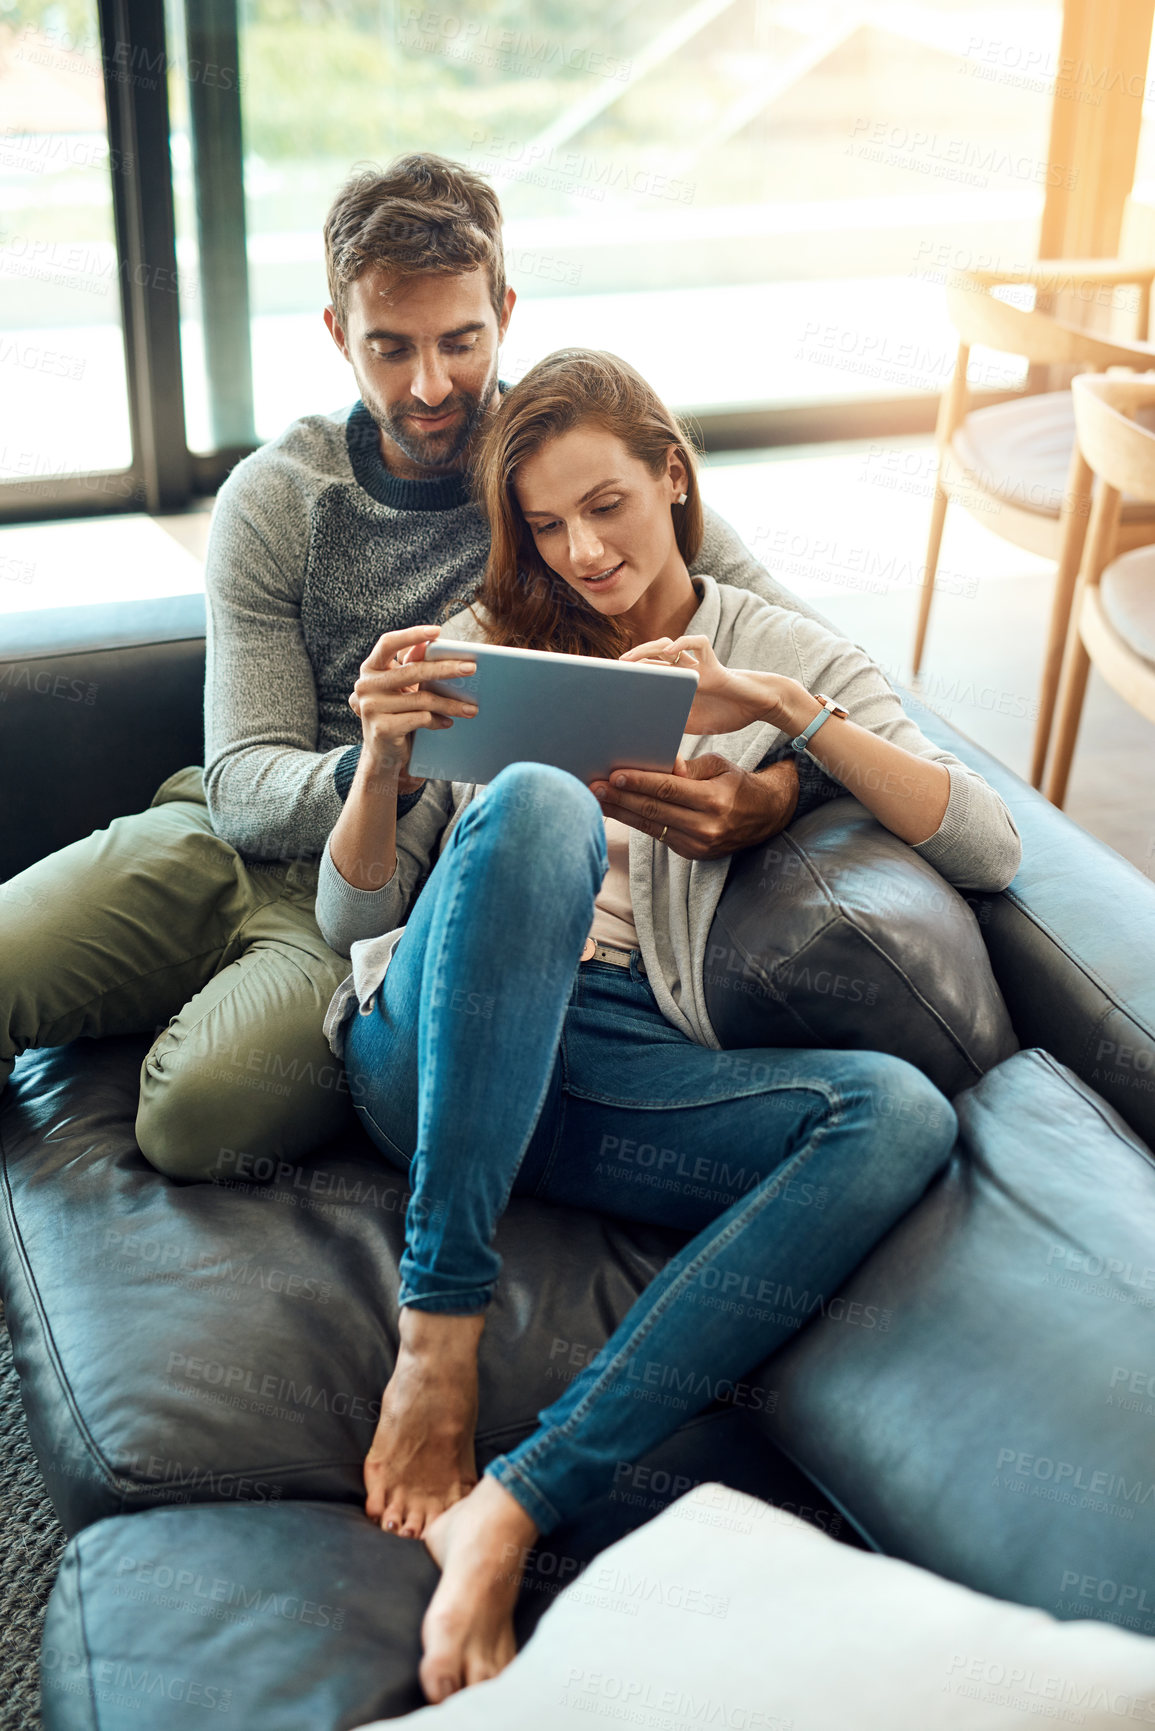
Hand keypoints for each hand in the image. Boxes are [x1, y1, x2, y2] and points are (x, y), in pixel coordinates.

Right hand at [348, 625, 476, 783]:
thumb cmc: (397, 714)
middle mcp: (365, 686)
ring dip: (451, 704)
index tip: (437, 631)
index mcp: (370, 669)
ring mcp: (371, 708)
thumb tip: (432, 643)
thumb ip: (413, 665)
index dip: (411, 634)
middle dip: (446, 668)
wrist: (383, 754)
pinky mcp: (382, 728)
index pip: (388, 643)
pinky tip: (448, 723)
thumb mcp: (402, 689)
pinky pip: (420, 719)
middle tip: (471, 668)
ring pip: (422, 699)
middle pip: (412, 671)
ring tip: (471, 708)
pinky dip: (438, 721)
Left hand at [589, 753, 799, 860]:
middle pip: (654, 810)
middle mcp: (706, 826)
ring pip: (651, 826)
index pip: (669, 790)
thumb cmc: (737, 784)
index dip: (639, 783)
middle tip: (593, 787)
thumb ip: (688, 769)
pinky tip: (618, 811)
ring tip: (597, 799)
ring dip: (620, 812)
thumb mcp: (719, 766)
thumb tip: (658, 766)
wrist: (766, 817)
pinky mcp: (692, 854)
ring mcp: (698, 844)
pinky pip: (658, 835)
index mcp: (715, 800)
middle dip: (620, 798)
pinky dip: (636, 822)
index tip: (614, 775)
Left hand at [619, 634, 800, 735]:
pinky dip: (685, 642)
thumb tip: (644, 742)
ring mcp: (697, 665)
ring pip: (669, 646)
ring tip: (631, 659)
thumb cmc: (725, 714)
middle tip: (611, 671)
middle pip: (652, 657)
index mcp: (675, 687)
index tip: (606, 683)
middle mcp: (683, 672)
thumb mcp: (692, 725)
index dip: (628, 675)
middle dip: (631, 661)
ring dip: (648, 649)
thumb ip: (670, 727)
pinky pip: (699, 644)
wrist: (758, 706)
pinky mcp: (714, 663)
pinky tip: (673, 648)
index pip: (647, 674)